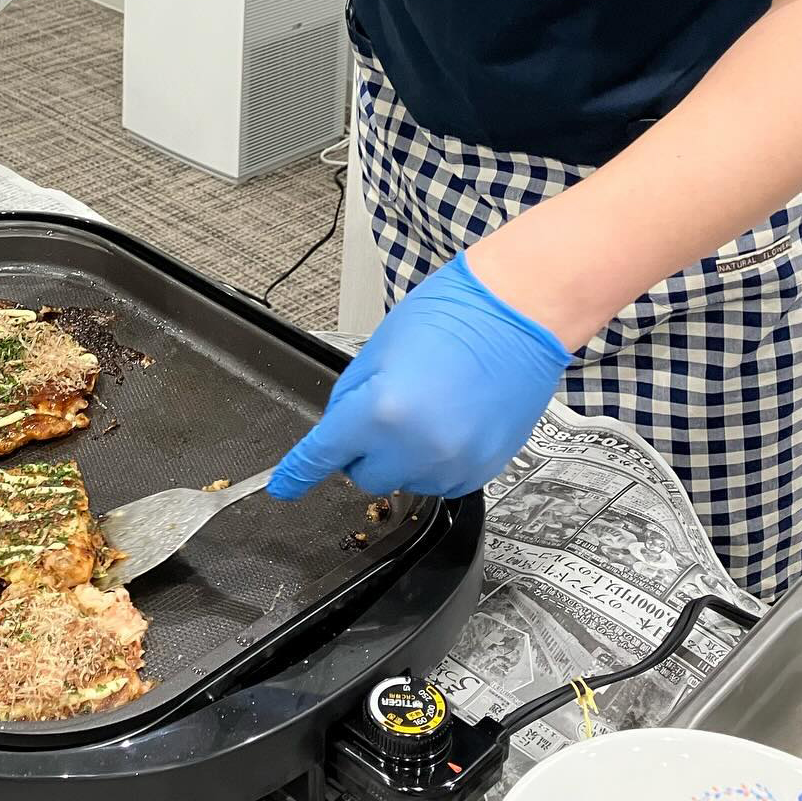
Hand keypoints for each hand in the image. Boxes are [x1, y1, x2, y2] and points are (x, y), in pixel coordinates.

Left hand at [269, 252, 570, 500]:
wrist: (517, 314)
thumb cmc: (451, 316)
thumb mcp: (378, 348)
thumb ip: (350, 397)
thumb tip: (338, 434)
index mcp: (381, 412)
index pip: (324, 454)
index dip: (298, 472)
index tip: (283, 486)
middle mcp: (417, 448)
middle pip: (364, 476)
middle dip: (361, 450)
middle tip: (381, 408)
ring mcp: (453, 464)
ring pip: (403, 481)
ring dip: (401, 456)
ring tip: (427, 405)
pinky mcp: (481, 470)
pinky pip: (440, 480)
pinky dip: (434, 459)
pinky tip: (449, 420)